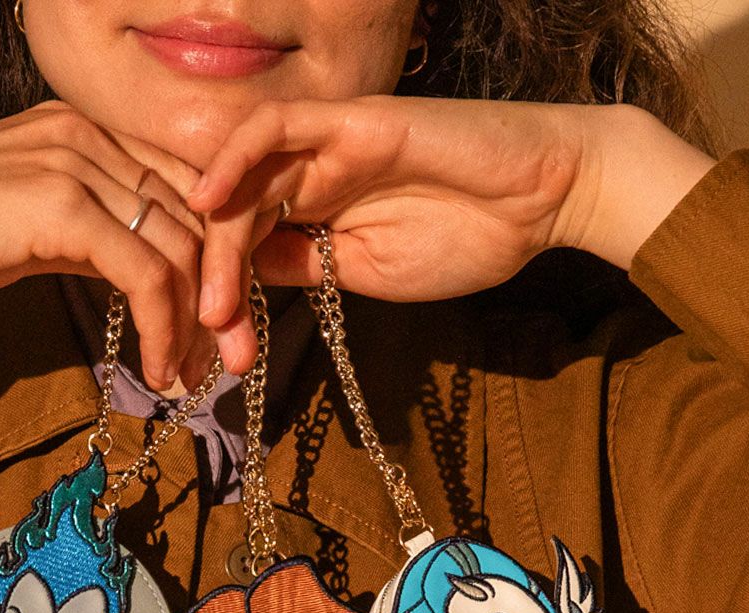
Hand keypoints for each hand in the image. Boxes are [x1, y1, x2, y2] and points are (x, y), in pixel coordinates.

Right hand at [0, 99, 220, 394]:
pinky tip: (161, 370)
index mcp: (89, 131)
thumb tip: (148, 276)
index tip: (227, 322)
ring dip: (199, 326)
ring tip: (195, 378)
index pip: (188, 191)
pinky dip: (166, 330)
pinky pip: (147, 275)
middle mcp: (92, 135)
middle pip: (199, 219)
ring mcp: (78, 162)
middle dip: (226, 299)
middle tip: (234, 361)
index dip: (219, 259)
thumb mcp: (35, 226)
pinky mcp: (62, 204)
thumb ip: (97, 234)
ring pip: (182, 250)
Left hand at [186, 97, 715, 372]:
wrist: (539, 202)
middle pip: (236, 225)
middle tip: (217, 340)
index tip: (223, 356)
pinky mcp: (347, 120)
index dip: (227, 302)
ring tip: (216, 304)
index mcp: (315, 219)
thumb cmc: (466, 240)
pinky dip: (236, 158)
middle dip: (219, 287)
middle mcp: (310, 180)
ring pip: (246, 184)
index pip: (247, 253)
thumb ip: (306, 268)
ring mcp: (325, 148)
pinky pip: (276, 127)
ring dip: (221, 244)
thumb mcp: (367, 274)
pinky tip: (209, 201)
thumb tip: (242, 281)